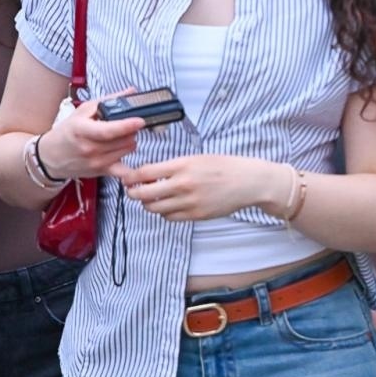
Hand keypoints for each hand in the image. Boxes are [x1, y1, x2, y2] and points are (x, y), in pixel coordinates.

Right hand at [37, 93, 145, 178]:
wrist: (51, 156)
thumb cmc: (67, 132)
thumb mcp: (83, 111)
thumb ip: (108, 101)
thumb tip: (131, 92)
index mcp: (81, 130)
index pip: (108, 131)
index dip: (127, 125)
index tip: (140, 120)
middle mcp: (89, 149)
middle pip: (123, 140)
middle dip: (130, 130)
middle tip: (126, 125)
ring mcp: (96, 163)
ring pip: (127, 150)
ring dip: (129, 141)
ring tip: (119, 136)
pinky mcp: (101, 172)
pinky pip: (124, 170)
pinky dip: (130, 163)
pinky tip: (125, 153)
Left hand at [117, 154, 279, 221]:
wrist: (247, 182)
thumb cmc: (222, 167)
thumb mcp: (195, 158)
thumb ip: (172, 167)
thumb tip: (148, 175)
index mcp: (182, 166)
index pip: (145, 173)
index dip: (131, 177)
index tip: (128, 178)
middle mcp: (183, 185)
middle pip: (145, 194)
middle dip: (134, 193)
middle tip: (133, 191)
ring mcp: (189, 202)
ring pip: (155, 209)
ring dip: (149, 204)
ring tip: (152, 198)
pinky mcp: (196, 215)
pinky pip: (170, 218)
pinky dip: (164, 213)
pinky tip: (169, 206)